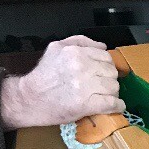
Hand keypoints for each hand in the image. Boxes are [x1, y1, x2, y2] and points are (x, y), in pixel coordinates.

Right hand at [0, 35, 125, 129]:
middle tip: (103, 86)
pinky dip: (117, 106)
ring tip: (105, 96)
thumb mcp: (56, 48)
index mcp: (75, 52)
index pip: (105, 56)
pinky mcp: (86, 104)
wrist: (31, 98)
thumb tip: (102, 46)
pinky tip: (116, 106)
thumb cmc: (44, 75)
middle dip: (109, 79)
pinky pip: (112, 104)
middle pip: (112, 72)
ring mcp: (84, 86)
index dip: (106, 66)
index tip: (103, 73)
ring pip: (114, 87)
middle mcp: (81, 66)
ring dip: (113, 93)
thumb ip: (79, 42)